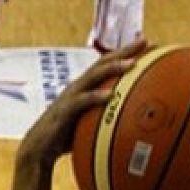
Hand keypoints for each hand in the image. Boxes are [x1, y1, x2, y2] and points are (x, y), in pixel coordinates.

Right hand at [18, 40, 145, 166]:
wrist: (41, 147)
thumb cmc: (68, 134)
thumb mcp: (93, 121)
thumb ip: (110, 116)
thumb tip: (136, 122)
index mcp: (87, 87)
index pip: (108, 64)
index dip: (126, 53)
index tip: (148, 44)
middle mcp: (80, 86)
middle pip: (103, 62)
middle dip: (124, 51)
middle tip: (144, 41)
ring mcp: (71, 96)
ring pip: (93, 77)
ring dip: (113, 69)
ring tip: (131, 64)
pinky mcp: (65, 111)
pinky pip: (82, 102)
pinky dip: (96, 97)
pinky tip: (110, 95)